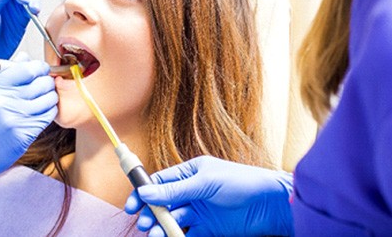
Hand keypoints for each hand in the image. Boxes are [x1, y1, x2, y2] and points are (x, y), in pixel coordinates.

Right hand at [0, 60, 56, 216]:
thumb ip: (6, 74)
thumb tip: (25, 57)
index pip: (28, 69)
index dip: (39, 67)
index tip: (41, 69)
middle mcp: (5, 102)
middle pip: (42, 83)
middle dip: (47, 81)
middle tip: (45, 84)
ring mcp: (16, 119)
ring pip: (49, 99)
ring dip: (50, 97)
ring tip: (43, 98)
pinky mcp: (24, 135)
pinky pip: (48, 117)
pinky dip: (49, 112)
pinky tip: (41, 112)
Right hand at [125, 155, 293, 236]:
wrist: (271, 204)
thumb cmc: (241, 183)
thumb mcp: (205, 182)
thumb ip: (175, 189)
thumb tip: (145, 192)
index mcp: (190, 172)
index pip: (160, 182)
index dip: (144, 193)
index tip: (131, 206)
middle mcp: (192, 191)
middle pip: (163, 203)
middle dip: (151, 213)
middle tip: (144, 224)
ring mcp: (200, 211)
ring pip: (173, 220)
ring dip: (162, 228)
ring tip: (156, 235)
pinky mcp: (209, 229)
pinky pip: (187, 234)